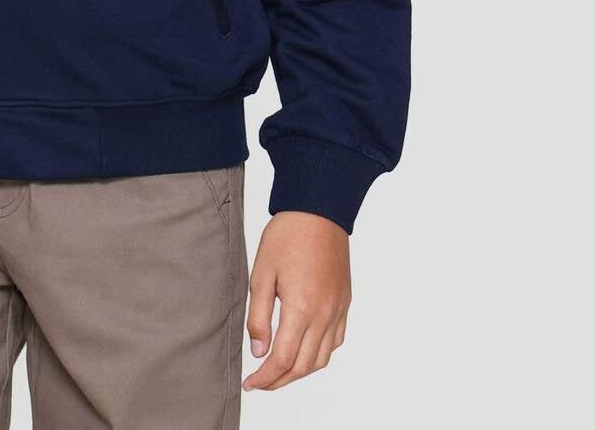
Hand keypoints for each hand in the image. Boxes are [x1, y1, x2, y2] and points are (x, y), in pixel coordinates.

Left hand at [242, 210, 350, 391]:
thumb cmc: (288, 236)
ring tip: (278, 371)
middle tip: (260, 383)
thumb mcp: (261, 274)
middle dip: (279, 380)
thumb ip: (258, 316)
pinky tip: (304, 351)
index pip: (283, 359)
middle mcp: (324, 315)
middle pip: (303, 366)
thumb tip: (259, 351)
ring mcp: (338, 310)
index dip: (265, 378)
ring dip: (300, 371)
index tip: (250, 384)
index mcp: (301, 308)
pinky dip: (319, 355)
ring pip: (322, 359)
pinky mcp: (344, 303)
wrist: (318, 210)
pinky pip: (335, 341)